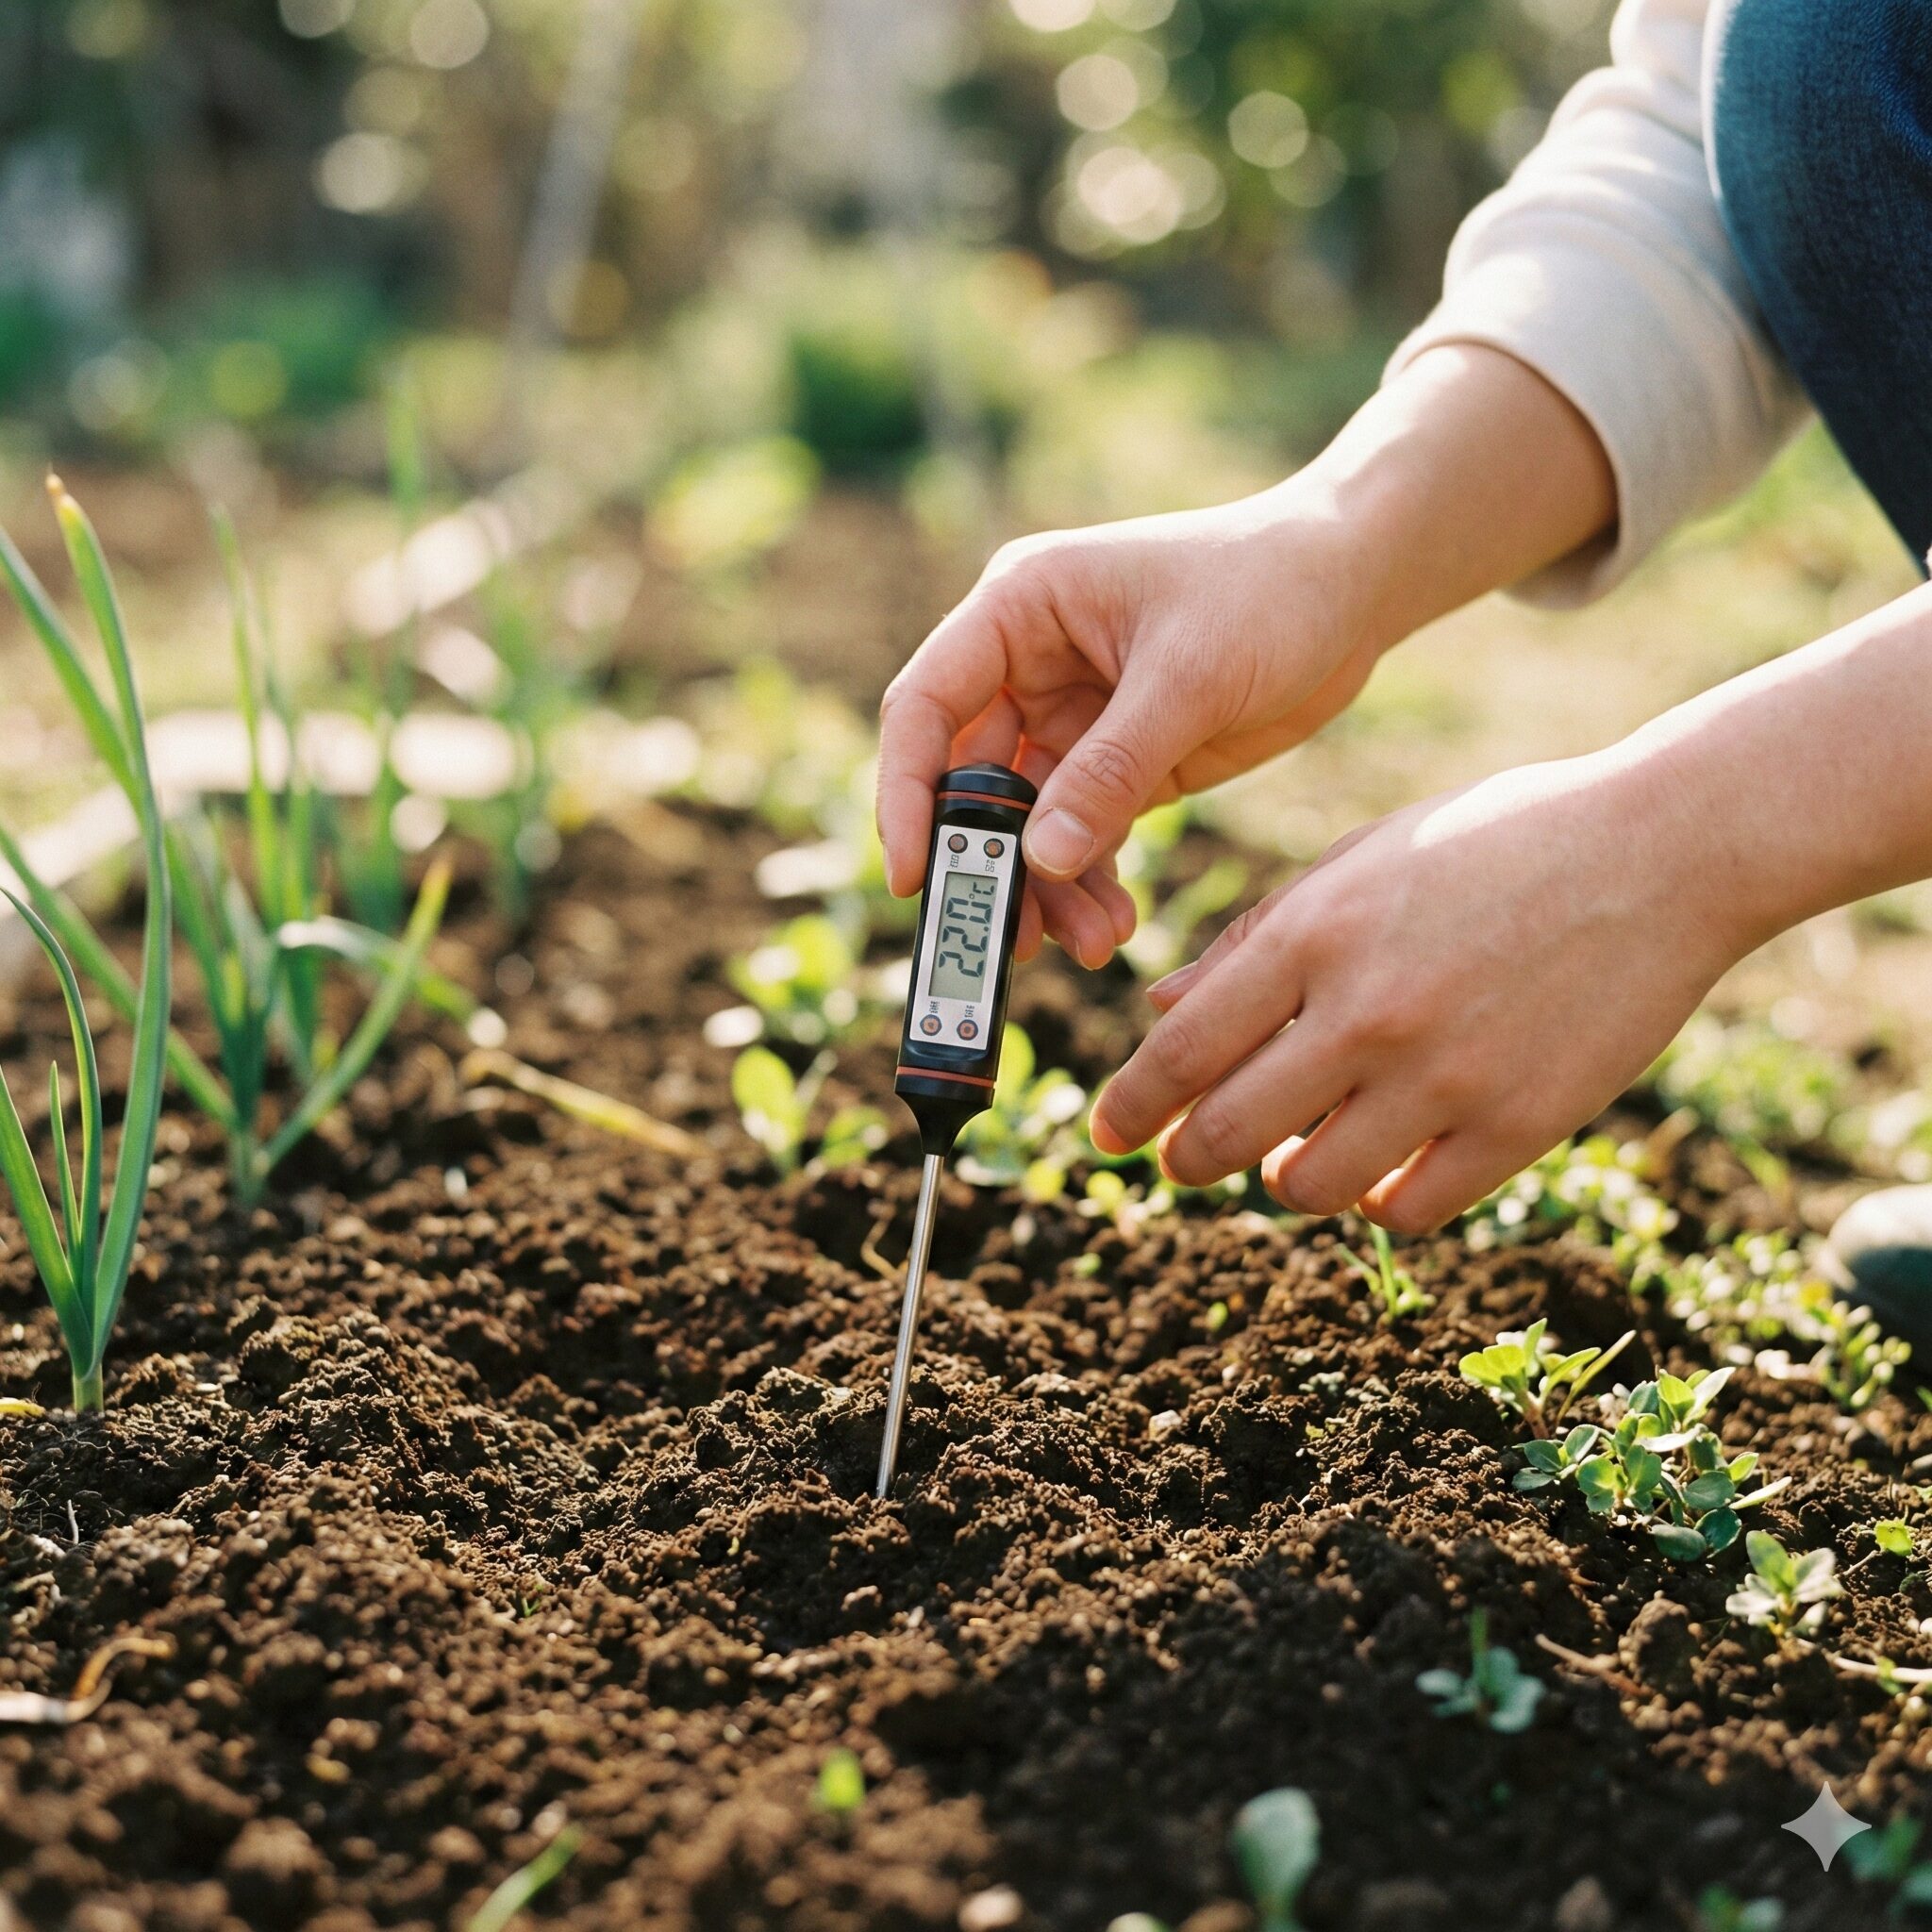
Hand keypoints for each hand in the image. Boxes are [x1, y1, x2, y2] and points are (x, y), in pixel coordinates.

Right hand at [876, 485, 1381, 966]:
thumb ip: (1111, 770)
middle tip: (1012, 939)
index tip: (915, 875)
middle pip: (970, 781)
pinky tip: (1114, 924)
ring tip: (1093, 945)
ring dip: (1047, 889)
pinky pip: (1079, 837)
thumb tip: (1040, 861)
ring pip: (1025, 824)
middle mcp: (1027, 664)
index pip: (927, 705)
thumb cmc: (1270, 588)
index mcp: (1019, 609)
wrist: (1354, 587)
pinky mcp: (1117, 763)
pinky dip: (1088, 884)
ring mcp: (1070, 719)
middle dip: (990, 863)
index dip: (907, 792)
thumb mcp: (1191, 676)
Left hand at [1089, 751, 1743, 1231]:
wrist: (1660, 849)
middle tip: (1181, 1161)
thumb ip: (1254, 939)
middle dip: (1185, 1159)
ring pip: (1307, 1186)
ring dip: (1281, 1180)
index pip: (1183, 1051)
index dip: (1130, 1106)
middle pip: (1227, 1131)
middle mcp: (1365, 1012)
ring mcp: (1443, 1076)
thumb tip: (1158, 1009)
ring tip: (1293, 1154)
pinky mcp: (1517, 1125)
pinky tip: (1376, 1169)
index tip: (1107, 1135)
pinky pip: (1406, 1208)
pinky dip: (1373, 1199)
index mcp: (1314, 934)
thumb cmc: (1491, 841)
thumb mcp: (1359, 861)